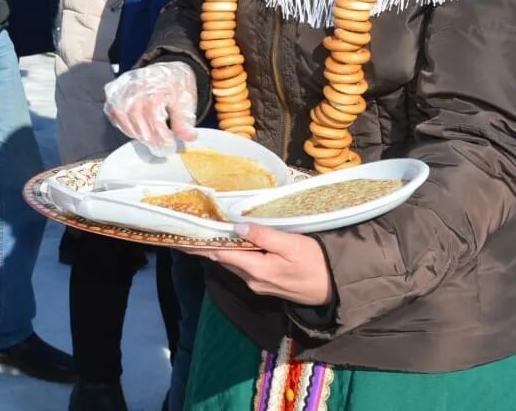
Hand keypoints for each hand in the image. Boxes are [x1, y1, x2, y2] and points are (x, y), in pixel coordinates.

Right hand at [103, 61, 197, 153]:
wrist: (166, 69)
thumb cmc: (175, 85)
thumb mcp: (186, 100)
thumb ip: (184, 120)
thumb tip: (188, 137)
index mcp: (157, 82)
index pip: (153, 112)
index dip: (160, 133)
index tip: (169, 145)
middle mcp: (136, 82)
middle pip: (136, 115)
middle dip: (149, 137)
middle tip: (161, 148)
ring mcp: (122, 85)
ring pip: (123, 115)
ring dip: (137, 132)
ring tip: (151, 139)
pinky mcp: (113, 90)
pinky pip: (114, 112)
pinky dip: (125, 125)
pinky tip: (138, 129)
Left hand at [185, 223, 331, 305]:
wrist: (336, 288)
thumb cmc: (316, 263)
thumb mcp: (292, 245)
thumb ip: (264, 236)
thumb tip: (237, 226)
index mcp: (255, 269)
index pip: (219, 254)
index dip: (199, 245)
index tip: (180, 237)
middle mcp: (251, 279)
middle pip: (222, 259)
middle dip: (204, 246)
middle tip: (187, 230)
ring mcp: (258, 284)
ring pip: (232, 264)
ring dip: (218, 250)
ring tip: (202, 234)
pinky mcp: (266, 284)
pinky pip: (243, 267)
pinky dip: (232, 255)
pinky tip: (230, 244)